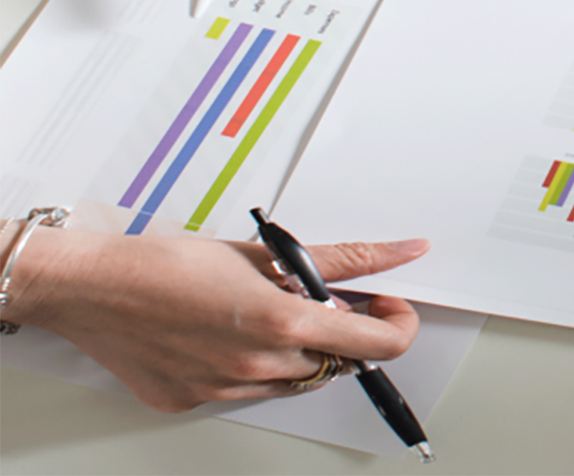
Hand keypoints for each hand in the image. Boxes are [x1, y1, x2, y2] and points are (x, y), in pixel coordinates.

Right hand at [7, 228, 426, 411]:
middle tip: (323, 301)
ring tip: (268, 313)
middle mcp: (257, 367)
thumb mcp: (267, 252)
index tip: (390, 306)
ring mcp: (226, 391)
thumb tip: (400, 253)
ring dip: (301, 352)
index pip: (378, 345)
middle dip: (344, 333)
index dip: (398, 325)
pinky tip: (230, 335)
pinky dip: (256, 367)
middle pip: (338, 363)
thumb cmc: (168, 262)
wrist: (92, 287)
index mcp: (281, 325)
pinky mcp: (195, 402)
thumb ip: (343, 260)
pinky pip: (249, 391)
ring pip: (296, 381)